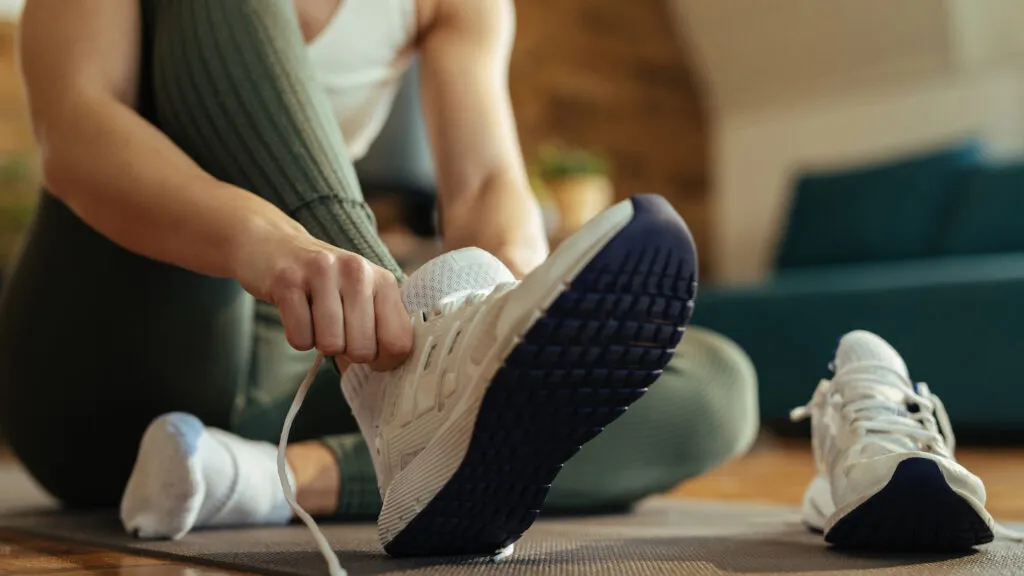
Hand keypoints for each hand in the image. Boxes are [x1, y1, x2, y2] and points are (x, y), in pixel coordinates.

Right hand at [235, 224, 412, 370]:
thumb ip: (382, 326)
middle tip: (336, 330)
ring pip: (330, 344)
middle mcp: (357, 271)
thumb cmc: (325, 283)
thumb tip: (390, 368)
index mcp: (383, 280)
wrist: (272, 246)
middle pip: (362, 350)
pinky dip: (297, 337)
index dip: (383, 361)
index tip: (369, 354)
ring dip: (320, 343)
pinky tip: (297, 314)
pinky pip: (300, 338)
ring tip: (316, 319)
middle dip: (346, 353)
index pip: (398, 341)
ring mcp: (322, 272)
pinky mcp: (288, 280)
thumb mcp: (363, 294)